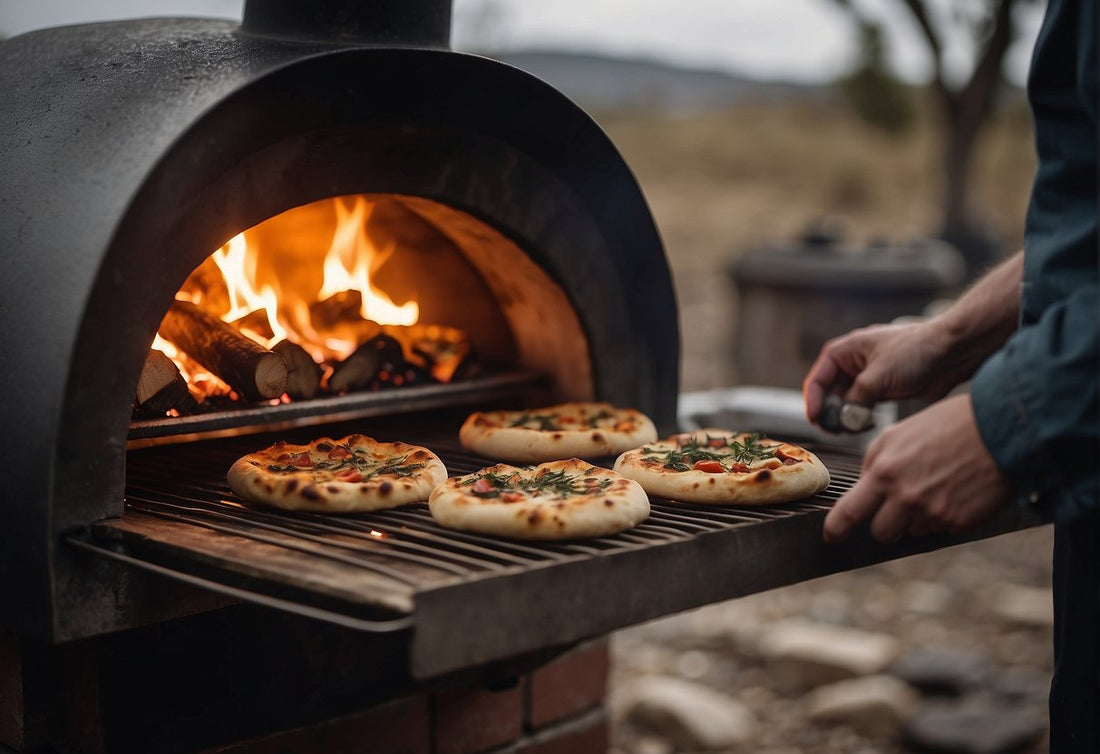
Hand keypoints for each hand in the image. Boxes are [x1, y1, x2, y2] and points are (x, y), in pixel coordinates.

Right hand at [804, 320, 961, 426]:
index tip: (816, 420)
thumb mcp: (878, 376)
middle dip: (831, 413)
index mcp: (845, 351)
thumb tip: (844, 419)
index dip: (814, 401)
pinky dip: (861, 418)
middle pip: (829, 394)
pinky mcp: (883, 389)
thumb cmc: (916, 351)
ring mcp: (868, 377)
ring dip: (846, 418)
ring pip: (845, 403)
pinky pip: (862, 407)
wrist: (952, 352)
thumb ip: (856, 400)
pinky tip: (868, 424)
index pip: (818, 379)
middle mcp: (853, 363)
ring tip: (854, 428)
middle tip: (835, 430)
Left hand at [823, 394, 1012, 542]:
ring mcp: (933, 512)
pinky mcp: (958, 522)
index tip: (831, 536)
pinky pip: (939, 528)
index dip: (837, 529)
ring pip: (911, 532)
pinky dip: (942, 516)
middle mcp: (905, 496)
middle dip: (884, 524)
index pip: (849, 512)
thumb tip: (864, 485)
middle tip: (897, 507)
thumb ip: (875, 461)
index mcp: (884, 471)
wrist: (1000, 428)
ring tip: (934, 488)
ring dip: (915, 518)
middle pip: (881, 532)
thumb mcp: (898, 433)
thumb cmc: (948, 425)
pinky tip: (954, 490)